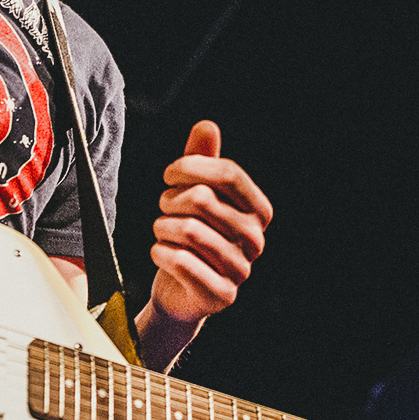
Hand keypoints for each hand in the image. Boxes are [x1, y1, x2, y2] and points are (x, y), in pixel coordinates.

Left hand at [148, 121, 272, 327]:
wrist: (181, 291)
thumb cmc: (190, 234)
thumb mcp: (195, 193)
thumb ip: (202, 160)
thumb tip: (207, 125)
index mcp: (258, 210)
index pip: (229, 174)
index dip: (192, 167)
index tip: (169, 173)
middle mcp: (256, 240)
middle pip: (203, 199)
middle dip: (171, 200)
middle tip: (164, 208)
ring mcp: (241, 270)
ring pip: (188, 230)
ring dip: (162, 227)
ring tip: (162, 232)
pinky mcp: (221, 294)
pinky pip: (181, 262)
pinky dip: (160, 253)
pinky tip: (160, 252)